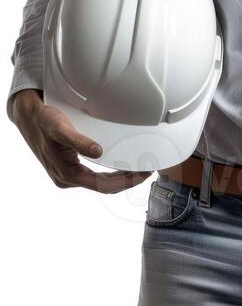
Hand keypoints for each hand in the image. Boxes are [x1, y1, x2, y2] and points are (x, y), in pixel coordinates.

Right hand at [11, 89, 151, 192]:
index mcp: (67, 175)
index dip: (126, 182)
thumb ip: (79, 141)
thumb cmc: (44, 122)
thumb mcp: (61, 129)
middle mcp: (68, 179)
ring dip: (120, 178)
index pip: (104, 186)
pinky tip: (120, 165)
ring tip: (138, 168)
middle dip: (127, 181)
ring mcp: (68, 175)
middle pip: (104, 187)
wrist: (28, 118)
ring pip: (100, 183)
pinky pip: (94, 176)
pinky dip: (110, 172)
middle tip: (147, 170)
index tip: (143, 174)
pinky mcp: (69, 168)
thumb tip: (98, 151)